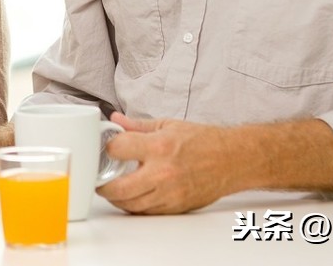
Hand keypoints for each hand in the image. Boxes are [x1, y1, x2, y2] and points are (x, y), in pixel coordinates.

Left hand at [95, 113, 235, 214]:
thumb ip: (138, 126)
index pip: (118, 150)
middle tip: (101, 181)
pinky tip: (133, 197)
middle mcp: (162, 172)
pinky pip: (147, 212)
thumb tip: (116, 120)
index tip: (108, 149)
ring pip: (131, 205)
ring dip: (118, 199)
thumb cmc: (203, 141)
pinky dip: (136, 206)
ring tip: (114, 189)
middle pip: (119, 188)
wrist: (232, 160)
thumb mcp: (168, 125)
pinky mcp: (176, 206)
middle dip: (104, 186)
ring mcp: (169, 193)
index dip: (108, 148)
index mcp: (159, 147)